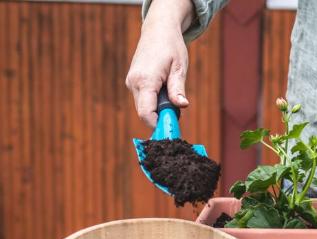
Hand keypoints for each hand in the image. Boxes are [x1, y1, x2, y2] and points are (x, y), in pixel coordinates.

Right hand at [125, 0, 193, 127]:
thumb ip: (178, 89)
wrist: (158, 30)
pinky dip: (155, 102)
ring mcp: (131, 82)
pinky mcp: (133, 82)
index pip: (146, 113)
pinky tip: (166, 92)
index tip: (172, 129)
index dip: (158, 125)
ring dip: (159, 109)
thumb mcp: (179, 68)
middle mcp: (133, 83)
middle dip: (161, 117)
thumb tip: (183, 106)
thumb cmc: (171, 47)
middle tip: (178, 112)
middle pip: (145, 113)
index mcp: (145, 80)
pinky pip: (144, 100)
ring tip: (173, 96)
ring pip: (144, 107)